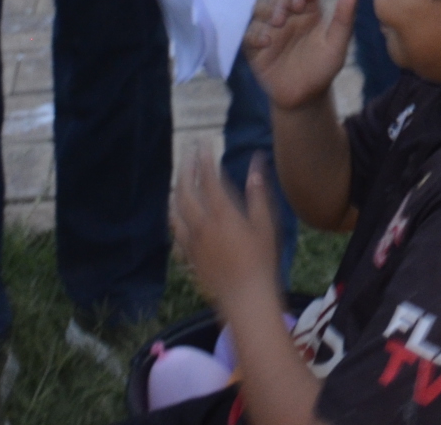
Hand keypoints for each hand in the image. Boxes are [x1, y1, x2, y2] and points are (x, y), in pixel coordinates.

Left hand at [172, 146, 279, 309]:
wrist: (245, 298)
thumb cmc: (262, 261)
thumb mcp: (266, 224)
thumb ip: (258, 193)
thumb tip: (256, 164)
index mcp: (223, 214)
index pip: (208, 178)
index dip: (204, 158)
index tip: (204, 143)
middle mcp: (202, 224)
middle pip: (185, 190)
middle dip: (185, 168)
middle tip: (188, 153)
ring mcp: (192, 240)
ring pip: (175, 209)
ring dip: (176, 189)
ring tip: (180, 178)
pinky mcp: (189, 254)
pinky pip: (175, 229)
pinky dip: (174, 213)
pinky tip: (177, 211)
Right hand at [243, 0, 357, 109]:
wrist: (304, 97)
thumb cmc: (323, 68)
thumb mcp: (337, 44)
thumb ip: (344, 16)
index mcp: (309, 10)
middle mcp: (288, 14)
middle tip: (295, 6)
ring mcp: (270, 28)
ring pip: (261, 5)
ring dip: (269, 8)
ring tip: (278, 22)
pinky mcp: (255, 45)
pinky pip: (248, 32)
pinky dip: (255, 33)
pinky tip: (267, 41)